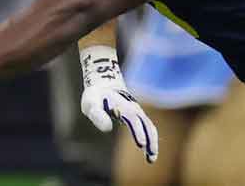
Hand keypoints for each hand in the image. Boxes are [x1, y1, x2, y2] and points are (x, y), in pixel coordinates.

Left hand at [79, 46, 158, 162]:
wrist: (104, 84)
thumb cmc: (95, 96)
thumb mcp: (91, 104)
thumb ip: (98, 115)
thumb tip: (107, 129)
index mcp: (122, 105)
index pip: (133, 119)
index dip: (138, 131)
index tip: (141, 144)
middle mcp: (133, 108)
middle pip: (146, 125)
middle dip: (149, 140)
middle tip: (150, 158)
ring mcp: (138, 112)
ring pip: (150, 127)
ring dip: (153, 142)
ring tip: (151, 159)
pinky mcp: (138, 116)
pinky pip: (149, 128)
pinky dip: (151, 139)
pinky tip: (149, 153)